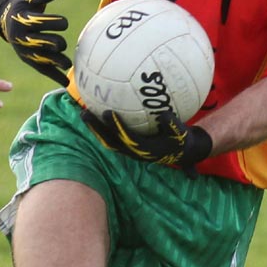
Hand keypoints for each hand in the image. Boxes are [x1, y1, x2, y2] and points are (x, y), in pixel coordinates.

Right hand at [0, 0, 71, 86]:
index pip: (45, 23)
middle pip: (48, 42)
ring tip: (68, 63)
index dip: (57, 22)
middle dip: (58, 41)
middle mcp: (24, 38)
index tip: (62, 22)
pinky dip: (55, 76)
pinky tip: (66, 84)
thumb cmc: (25, 5)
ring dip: (59, 61)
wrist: (8, 20)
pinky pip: (44, 70)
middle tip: (60, 42)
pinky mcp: (30, 60)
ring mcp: (26, 51)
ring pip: (47, 59)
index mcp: (24, 21)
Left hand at [81, 108, 212, 177]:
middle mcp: (133, 152)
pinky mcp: (128, 146)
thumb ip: (174, 126)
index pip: (126, 138)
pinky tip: (96, 112)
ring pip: (108, 140)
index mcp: (145, 150)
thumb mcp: (182, 134)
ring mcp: (129, 150)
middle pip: (110, 140)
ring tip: (84, 113)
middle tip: (84, 113)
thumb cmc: (181, 140)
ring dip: (95, 128)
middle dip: (96, 128)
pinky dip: (103, 127)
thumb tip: (165, 114)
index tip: (107, 113)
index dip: (116, 126)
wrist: (182, 153)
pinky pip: (112, 137)